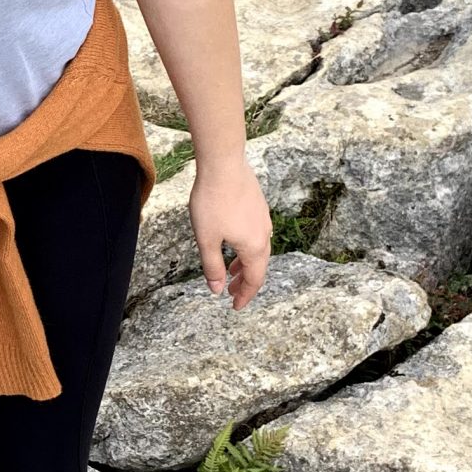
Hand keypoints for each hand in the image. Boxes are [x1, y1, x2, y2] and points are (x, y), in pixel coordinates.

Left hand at [190, 156, 271, 310]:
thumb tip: (216, 289)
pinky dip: (246, 248)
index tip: (235, 306)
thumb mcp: (207, 239)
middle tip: (231, 293)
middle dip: (245, 282)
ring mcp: (263, 219)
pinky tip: (232, 242)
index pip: (254, 280)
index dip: (245, 295)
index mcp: (254, 247)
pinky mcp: (258, 206)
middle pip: (258, 266)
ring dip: (245, 264)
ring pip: (257, 250)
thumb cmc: (213, 201)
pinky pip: (256, 235)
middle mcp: (264, 234)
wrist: (224, 164)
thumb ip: (212, 266)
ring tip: (230, 271)